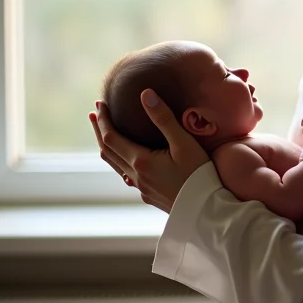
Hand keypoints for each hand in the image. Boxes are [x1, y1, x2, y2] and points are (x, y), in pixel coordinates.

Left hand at [90, 89, 210, 212]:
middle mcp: (136, 176)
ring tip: (105, 133)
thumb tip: (145, 94)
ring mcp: (142, 188)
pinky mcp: (150, 195)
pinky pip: (127, 175)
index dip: (104, 120)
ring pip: (116, 165)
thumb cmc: (199, 173)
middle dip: (100, 131)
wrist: (207, 209)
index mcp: (141, 161)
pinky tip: (127, 159)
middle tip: (95, 114)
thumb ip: (163, 118)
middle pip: (108, 151)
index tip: (101, 104)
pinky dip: (119, 160)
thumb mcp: (184, 143)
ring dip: (107, 146)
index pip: (111, 137)